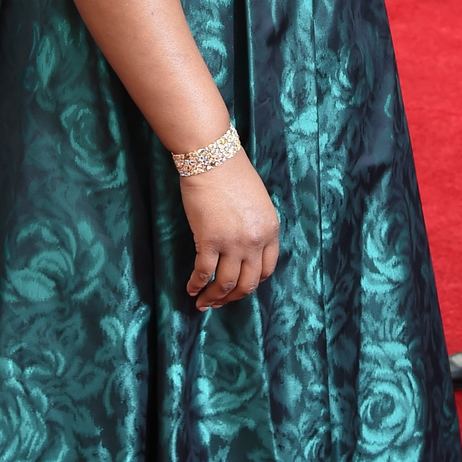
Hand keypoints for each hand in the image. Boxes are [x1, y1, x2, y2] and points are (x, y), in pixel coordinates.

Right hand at [180, 148, 279, 310]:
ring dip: (214, 298)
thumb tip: (244, 246)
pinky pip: (204, 272)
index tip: (241, 287)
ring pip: (226, 283)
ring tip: (203, 303)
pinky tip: (191, 288)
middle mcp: (255, 241)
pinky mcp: (209, 240)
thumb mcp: (258, 202)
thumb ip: (256, 226)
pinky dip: (197, 284)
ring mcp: (233, 243)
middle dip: (233, 297)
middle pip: (248, 283)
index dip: (253, 283)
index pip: (267, 269)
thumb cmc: (232, 173)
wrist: (213, 158)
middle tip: (220, 302)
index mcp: (270, 230)